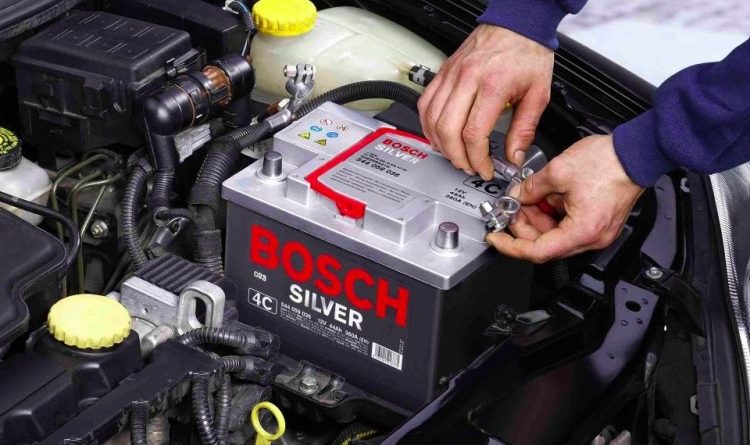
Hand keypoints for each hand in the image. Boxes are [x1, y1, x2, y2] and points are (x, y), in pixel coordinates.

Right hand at [418, 25, 553, 179]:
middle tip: (469, 166)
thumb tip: (514, 156)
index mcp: (493, 86)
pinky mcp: (443, 72)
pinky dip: (428, 125)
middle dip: (457, 157)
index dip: (478, 159)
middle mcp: (467, 79)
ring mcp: (451, 75)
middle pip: (448, 130)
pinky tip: (439, 135)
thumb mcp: (538, 94)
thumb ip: (524, 129)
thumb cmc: (527, 52)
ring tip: (455, 155)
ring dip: (441, 144)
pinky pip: (426, 103)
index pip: (474, 133)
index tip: (485, 168)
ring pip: (432, 119)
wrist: (517, 23)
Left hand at [488, 135, 643, 262]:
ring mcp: (596, 232)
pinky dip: (552, 213)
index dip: (511, 246)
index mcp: (582, 231)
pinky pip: (567, 225)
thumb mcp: (558, 171)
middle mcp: (592, 238)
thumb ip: (530, 187)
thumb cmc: (610, 162)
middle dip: (524, 226)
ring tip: (529, 197)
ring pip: (555, 235)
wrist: (636, 152)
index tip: (496, 238)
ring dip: (537, 218)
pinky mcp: (597, 222)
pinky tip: (545, 196)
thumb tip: (517, 196)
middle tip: (512, 208)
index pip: (537, 251)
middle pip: (545, 245)